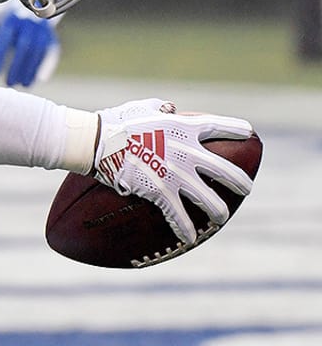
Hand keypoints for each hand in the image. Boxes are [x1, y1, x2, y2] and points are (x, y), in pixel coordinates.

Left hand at [0, 0, 59, 86]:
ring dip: (31, 69)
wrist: (26, 5)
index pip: (4, 39)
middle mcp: (28, 21)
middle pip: (24, 46)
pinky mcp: (51, 35)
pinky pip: (52, 51)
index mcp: (10, 18)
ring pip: (39, 50)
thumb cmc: (3, 21)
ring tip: (22, 85)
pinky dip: (47, 65)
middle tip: (8, 84)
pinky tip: (40, 79)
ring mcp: (42, 28)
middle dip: (16, 66)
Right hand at [92, 98, 254, 244]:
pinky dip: (185, 228)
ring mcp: (176, 174)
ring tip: (221, 216)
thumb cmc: (116, 122)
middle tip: (246, 188)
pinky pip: (179, 216)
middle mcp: (187, 152)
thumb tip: (171, 109)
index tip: (249, 133)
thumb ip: (162, 108)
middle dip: (240, 182)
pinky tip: (190, 238)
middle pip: (226, 171)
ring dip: (218, 211)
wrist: (96, 142)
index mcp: (184, 127)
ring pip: (210, 200)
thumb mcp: (143, 107)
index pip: (220, 127)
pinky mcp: (161, 192)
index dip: (238, 130)